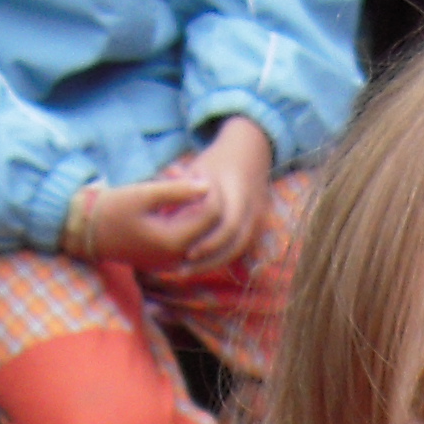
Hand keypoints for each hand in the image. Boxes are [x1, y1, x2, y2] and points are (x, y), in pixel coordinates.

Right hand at [70, 174, 215, 267]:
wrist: (88, 233)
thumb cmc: (113, 209)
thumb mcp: (145, 194)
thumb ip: (178, 190)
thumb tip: (208, 186)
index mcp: (174, 242)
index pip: (212, 215)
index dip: (209, 189)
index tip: (195, 170)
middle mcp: (178, 258)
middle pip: (209, 226)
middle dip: (203, 198)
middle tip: (188, 175)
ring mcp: (173, 262)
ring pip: (199, 232)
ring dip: (194, 207)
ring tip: (179, 184)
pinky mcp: (166, 259)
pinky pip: (187, 238)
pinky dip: (185, 218)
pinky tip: (173, 201)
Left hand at [166, 118, 275, 273]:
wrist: (249, 152)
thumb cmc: (216, 162)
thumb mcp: (197, 168)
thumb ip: (182, 187)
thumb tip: (163, 209)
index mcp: (239, 191)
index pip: (230, 225)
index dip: (210, 243)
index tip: (187, 253)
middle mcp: (254, 207)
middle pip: (238, 244)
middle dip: (211, 260)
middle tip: (184, 271)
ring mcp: (259, 217)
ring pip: (242, 250)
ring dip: (216, 263)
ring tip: (189, 271)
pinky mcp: (259, 226)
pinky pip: (243, 249)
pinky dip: (223, 259)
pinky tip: (202, 264)